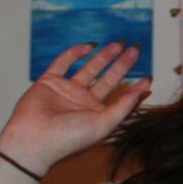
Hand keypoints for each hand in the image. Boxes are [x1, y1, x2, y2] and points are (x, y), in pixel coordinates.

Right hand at [0, 41, 150, 173]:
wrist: (33, 140)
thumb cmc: (69, 139)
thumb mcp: (104, 124)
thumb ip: (123, 107)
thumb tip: (142, 92)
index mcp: (97, 114)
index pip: (120, 96)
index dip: (134, 86)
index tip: (148, 75)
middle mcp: (83, 102)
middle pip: (107, 78)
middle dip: (121, 64)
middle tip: (134, 49)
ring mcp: (66, 90)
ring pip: (89, 68)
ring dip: (103, 56)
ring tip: (118, 44)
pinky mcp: (49, 81)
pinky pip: (63, 62)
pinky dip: (75, 52)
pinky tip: (90, 45)